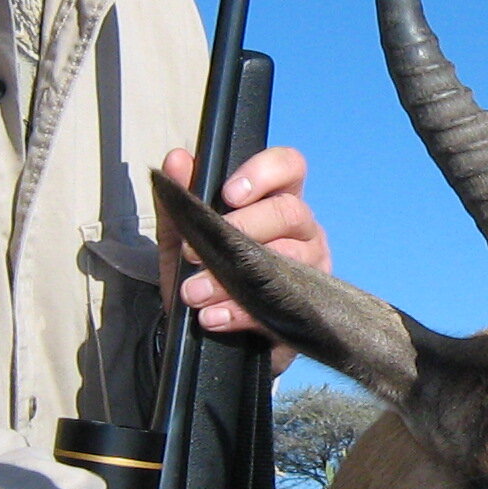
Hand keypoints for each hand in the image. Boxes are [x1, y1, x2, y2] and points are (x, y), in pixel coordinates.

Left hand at [158, 145, 330, 364]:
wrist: (209, 329)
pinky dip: (240, 311)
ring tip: (194, 292)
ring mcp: (311, 267)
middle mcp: (302, 229)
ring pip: (286, 259)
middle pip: (289, 211)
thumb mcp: (182, 234)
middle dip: (240, 230)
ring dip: (231, 277)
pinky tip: (213, 315)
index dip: (263, 173)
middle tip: (195, 253)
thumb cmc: (205, 270)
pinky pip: (279, 304)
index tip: (228, 194)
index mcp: (276, 199)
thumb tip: (176, 159)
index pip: (289, 166)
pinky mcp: (306, 308)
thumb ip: (179, 198)